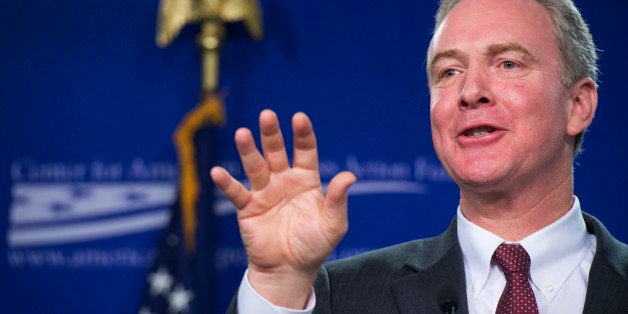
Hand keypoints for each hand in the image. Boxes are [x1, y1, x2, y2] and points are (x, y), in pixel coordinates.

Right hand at [210, 110, 354, 307]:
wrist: (289, 270)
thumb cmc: (314, 246)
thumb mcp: (333, 224)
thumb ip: (337, 199)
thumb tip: (349, 176)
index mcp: (306, 180)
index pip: (304, 151)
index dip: (302, 134)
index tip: (299, 118)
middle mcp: (283, 181)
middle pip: (276, 151)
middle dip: (271, 134)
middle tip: (267, 115)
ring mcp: (264, 192)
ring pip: (255, 166)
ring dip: (248, 151)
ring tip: (242, 134)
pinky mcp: (247, 208)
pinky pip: (236, 192)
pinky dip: (226, 183)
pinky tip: (218, 172)